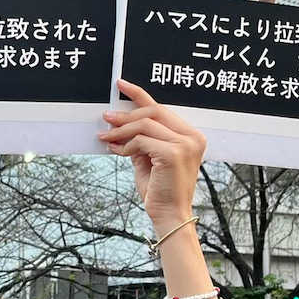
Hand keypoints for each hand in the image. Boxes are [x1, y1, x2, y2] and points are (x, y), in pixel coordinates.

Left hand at [99, 80, 204, 225]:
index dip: (139, 93)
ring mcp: (185, 144)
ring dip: (120, 131)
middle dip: (125, 114)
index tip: (121, 85)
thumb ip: (141, 139)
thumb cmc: (159, 188)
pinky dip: (126, 146)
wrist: (169, 213)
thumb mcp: (149, 158)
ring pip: (144, 125)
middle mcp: (192, 137)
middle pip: (152, 111)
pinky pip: (141, 141)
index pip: (161, 108)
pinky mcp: (173, 153)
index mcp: (190, 135)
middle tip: (106, 118)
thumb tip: (119, 123)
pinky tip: (117, 152)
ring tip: (105, 137)